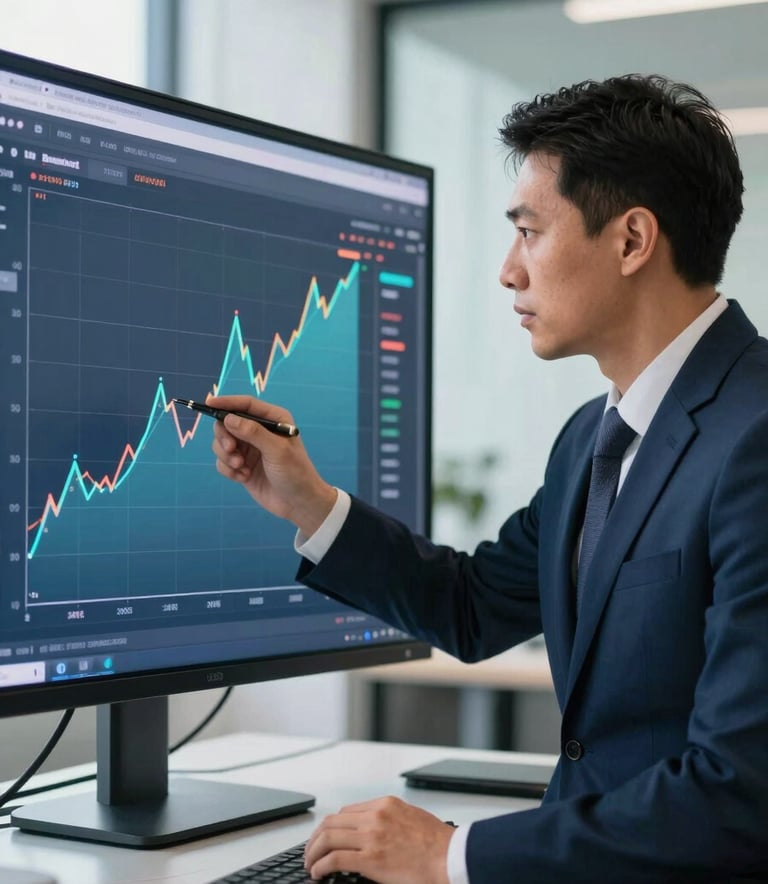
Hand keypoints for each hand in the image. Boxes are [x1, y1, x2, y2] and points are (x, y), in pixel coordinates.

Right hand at [208, 394, 336, 535]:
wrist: (298, 504)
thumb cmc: (295, 473)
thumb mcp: (277, 450)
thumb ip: (253, 432)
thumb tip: (228, 418)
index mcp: (273, 420)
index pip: (245, 405)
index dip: (226, 402)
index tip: (209, 403)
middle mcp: (259, 431)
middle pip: (227, 423)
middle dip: (225, 437)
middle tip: (231, 450)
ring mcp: (249, 449)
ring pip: (222, 443)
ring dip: (226, 456)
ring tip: (241, 468)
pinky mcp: (242, 466)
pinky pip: (223, 462)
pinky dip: (228, 469)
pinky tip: (243, 477)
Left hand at [304, 796, 452, 883]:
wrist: (451, 858)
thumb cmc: (438, 844)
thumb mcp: (412, 818)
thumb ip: (390, 820)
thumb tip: (374, 832)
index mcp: (385, 804)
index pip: (347, 812)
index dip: (332, 827)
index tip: (326, 838)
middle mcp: (375, 816)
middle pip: (332, 822)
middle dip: (316, 837)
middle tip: (310, 851)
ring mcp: (371, 836)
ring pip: (328, 838)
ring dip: (313, 851)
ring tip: (310, 863)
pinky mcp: (370, 859)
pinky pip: (334, 859)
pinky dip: (320, 865)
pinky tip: (318, 873)